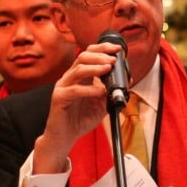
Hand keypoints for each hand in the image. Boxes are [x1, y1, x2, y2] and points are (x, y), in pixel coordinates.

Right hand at [32, 42, 121, 173]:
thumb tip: (126, 81)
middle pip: (83, 57)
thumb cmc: (79, 120)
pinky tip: (100, 92)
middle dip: (100, 55)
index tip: (117, 49)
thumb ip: (110, 92)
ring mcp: (63, 87)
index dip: (102, 48)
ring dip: (95, 68)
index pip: (89, 54)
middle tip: (113, 59)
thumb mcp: (101, 104)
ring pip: (78, 70)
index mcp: (79, 76)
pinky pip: (74, 90)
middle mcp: (70, 78)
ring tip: (108, 68)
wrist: (64, 137)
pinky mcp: (59, 98)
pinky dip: (89, 89)